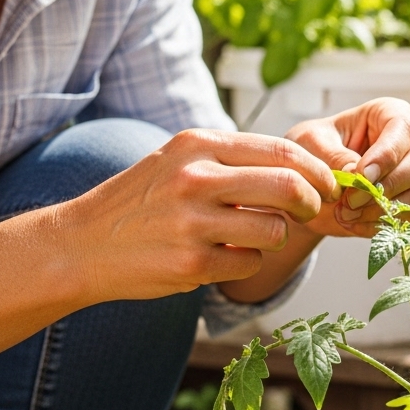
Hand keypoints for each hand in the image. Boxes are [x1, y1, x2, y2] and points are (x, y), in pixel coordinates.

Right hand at [67, 129, 339, 301]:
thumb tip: (303, 166)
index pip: (284, 150)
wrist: (80, 245)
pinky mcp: (192, 262)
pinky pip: (251, 264)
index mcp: (198, 144)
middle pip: (291, 187)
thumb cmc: (142, 203)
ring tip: (251, 237)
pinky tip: (223, 257)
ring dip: (275, 238)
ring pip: (276, 229)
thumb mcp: (179, 160)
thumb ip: (233, 158)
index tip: (330, 185)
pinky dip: (247, 264)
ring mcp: (193, 221)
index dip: (318, 171)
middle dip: (313, 203)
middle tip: (310, 212)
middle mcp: (196, 177)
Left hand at [286, 98, 409, 238]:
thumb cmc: (310, 151)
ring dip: (382, 210)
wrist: (307, 184)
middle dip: (386, 187)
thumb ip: (333, 155)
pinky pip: (409, 218)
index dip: (387, 155)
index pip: (404, 129)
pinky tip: (352, 223)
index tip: (361, 176)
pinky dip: (379, 225)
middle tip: (350, 202)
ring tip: (345, 214)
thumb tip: (356, 171)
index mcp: (389, 114)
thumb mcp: (309, 144)